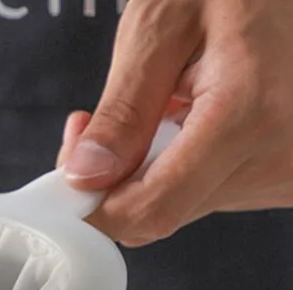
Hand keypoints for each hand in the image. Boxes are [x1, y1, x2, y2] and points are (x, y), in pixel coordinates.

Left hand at [56, 0, 292, 246]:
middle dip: (112, 182)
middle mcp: (278, 159)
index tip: (66, 179)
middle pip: (161, 213)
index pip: (151, 211)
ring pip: (180, 207)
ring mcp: (285, 174)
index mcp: (249, 117)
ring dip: (146, 171)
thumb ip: (122, 111)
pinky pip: (207, 192)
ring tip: (156, 107)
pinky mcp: (283, 177)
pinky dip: (180, 167)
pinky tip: (188, 119)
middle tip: (92, 129)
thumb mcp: (163, 27)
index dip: (95, 207)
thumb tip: (85, 176)